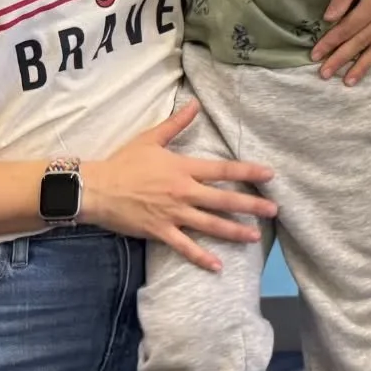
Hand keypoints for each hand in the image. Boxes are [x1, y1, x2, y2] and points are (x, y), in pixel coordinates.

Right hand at [82, 101, 276, 272]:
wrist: (96, 189)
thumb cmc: (124, 162)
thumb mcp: (151, 138)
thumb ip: (176, 123)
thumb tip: (195, 104)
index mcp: (184, 168)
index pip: (223, 170)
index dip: (248, 172)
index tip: (269, 175)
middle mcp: (184, 192)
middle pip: (223, 200)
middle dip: (251, 205)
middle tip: (274, 210)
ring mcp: (173, 214)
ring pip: (210, 225)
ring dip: (234, 231)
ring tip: (255, 236)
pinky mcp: (160, 232)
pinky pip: (185, 247)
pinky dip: (201, 257)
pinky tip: (218, 266)